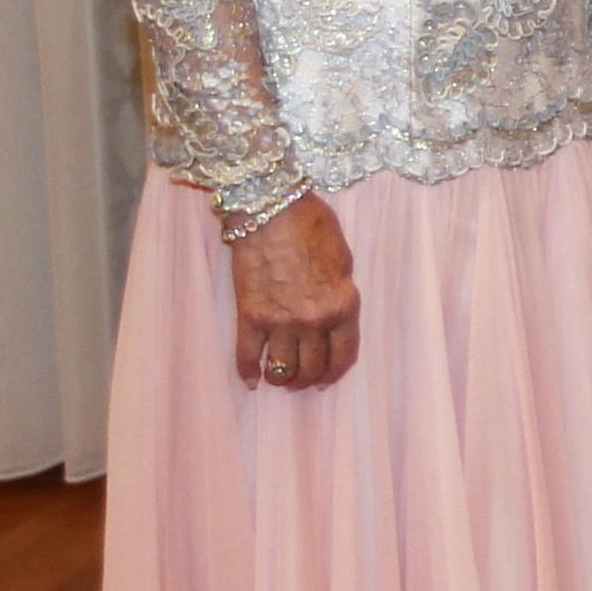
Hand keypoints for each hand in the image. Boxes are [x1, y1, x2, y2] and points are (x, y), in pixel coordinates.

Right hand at [230, 192, 360, 389]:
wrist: (270, 209)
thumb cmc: (310, 224)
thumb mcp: (344, 258)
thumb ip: (340, 290)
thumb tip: (334, 310)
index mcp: (343, 306)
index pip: (343, 355)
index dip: (334, 373)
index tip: (326, 379)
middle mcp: (315, 321)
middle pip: (313, 367)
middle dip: (307, 379)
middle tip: (300, 381)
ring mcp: (281, 322)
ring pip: (284, 369)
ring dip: (282, 380)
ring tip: (278, 379)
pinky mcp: (251, 317)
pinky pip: (248, 356)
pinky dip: (248, 372)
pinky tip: (251, 380)